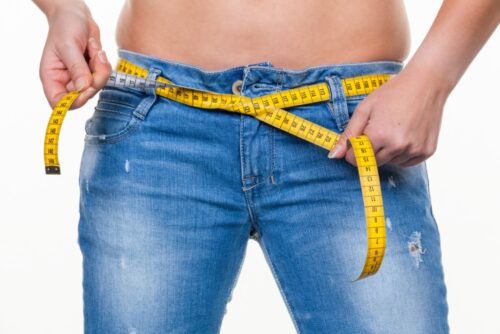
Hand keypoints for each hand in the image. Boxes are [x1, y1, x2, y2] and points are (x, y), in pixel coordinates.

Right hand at [39, 2, 111, 108]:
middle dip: (94, 80)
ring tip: (94, 49)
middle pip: (83, 96)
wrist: (76, 14)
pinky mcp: (92, 72)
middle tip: (96, 59)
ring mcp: (80, 77)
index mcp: (52, 77)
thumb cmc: (66, 26)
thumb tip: (84, 88)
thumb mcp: (69, 46)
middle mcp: (65, 80)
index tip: (86, 90)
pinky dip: (104, 64)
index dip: (72, 102)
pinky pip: (104, 77)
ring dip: (100, 69)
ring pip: (96, 86)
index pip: (58, 102)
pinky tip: (96, 50)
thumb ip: (77, 68)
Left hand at [327, 67, 448, 167]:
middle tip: (378, 129)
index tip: (359, 138)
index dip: (353, 151)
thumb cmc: (392, 93)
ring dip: (387, 152)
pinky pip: (406, 162)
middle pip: (373, 163)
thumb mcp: (364, 110)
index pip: (356, 160)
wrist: (427, 83)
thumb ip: (348, 135)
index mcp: (379, 136)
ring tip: (394, 128)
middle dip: (371, 150)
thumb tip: (333, 156)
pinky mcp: (427, 151)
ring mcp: (414, 150)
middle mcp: (398, 147)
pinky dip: (402, 153)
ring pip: (390, 163)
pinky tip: (405, 134)